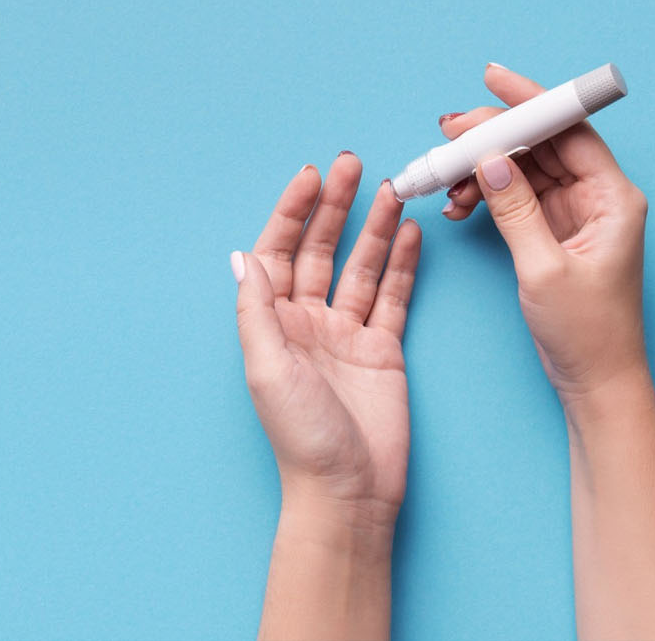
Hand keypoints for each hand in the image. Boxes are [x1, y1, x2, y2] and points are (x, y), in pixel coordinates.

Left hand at [232, 153, 420, 527]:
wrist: (348, 491)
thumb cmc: (301, 437)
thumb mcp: (268, 369)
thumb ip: (257, 311)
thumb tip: (243, 257)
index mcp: (274, 323)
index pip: (279, 252)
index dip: (292, 212)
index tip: (311, 176)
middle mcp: (307, 322)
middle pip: (319, 250)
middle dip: (334, 207)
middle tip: (352, 163)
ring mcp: (346, 334)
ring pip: (361, 267)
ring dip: (374, 228)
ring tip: (392, 190)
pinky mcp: (382, 350)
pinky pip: (393, 297)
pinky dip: (402, 265)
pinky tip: (410, 235)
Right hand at [439, 64, 648, 411]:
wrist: (596, 380)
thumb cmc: (587, 332)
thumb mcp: (544, 269)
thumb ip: (516, 211)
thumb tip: (489, 162)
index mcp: (614, 198)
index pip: (569, 130)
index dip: (530, 102)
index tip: (492, 81)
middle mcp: (598, 197)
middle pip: (541, 144)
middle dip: (492, 135)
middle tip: (448, 133)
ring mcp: (575, 213)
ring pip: (523, 169)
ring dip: (482, 169)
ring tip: (446, 181)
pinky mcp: (554, 231)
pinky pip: (516, 196)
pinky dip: (486, 195)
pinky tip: (459, 206)